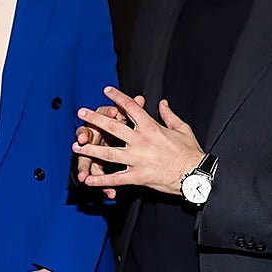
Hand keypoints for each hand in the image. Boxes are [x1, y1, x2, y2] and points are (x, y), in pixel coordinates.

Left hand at [73, 88, 202, 195]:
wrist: (196, 176)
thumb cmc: (190, 152)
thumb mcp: (182, 128)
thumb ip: (169, 115)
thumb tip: (162, 103)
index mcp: (151, 127)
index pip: (130, 108)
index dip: (117, 97)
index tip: (106, 90)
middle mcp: (141, 141)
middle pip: (113, 127)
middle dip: (95, 119)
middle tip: (81, 113)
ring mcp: (138, 159)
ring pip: (108, 153)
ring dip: (90, 150)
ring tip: (76, 147)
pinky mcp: (138, 176)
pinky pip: (116, 178)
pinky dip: (101, 180)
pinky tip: (89, 180)